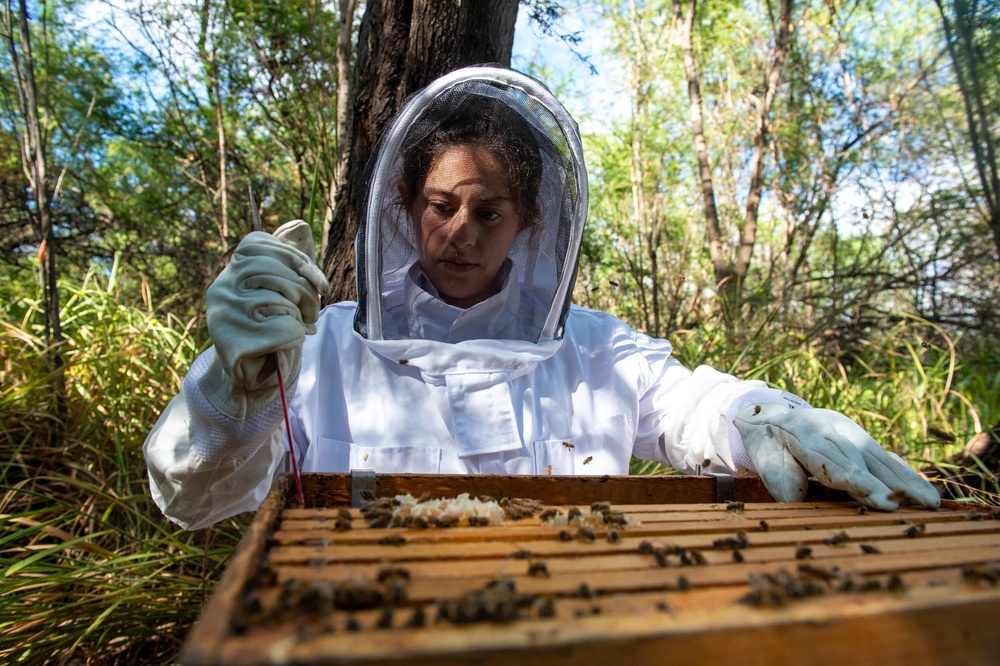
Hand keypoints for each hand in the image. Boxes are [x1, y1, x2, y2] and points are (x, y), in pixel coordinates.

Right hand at [201, 220, 328, 416]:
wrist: (251, 374)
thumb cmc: (272, 325)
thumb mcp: (282, 289)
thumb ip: (290, 260)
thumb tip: (300, 225)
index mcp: (230, 269)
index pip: (262, 245)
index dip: (297, 260)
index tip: (318, 283)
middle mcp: (220, 287)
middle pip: (276, 272)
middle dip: (307, 293)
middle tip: (313, 313)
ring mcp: (223, 315)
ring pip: (281, 301)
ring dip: (301, 318)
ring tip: (302, 328)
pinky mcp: (232, 343)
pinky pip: (283, 328)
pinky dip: (295, 337)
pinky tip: (288, 343)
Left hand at [733, 404, 940, 509]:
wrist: (773, 418)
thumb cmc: (770, 448)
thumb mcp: (767, 461)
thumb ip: (784, 481)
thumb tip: (797, 503)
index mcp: (804, 434)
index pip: (833, 460)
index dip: (858, 480)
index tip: (879, 499)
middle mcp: (832, 429)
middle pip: (861, 458)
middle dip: (884, 483)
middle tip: (903, 505)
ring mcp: (850, 432)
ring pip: (879, 457)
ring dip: (905, 481)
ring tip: (929, 502)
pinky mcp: (862, 439)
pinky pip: (885, 457)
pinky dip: (905, 474)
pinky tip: (925, 490)